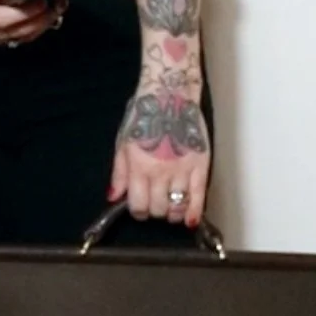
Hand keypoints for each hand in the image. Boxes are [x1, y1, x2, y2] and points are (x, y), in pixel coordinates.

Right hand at [0, 0, 62, 46]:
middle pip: (18, 31)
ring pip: (17, 37)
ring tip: (56, 11)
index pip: (9, 18)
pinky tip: (40, 21)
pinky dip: (28, 31)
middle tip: (60, 4)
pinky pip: (11, 38)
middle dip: (42, 20)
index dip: (29, 12)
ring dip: (39, 27)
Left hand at [108, 88, 210, 224]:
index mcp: (139, 167)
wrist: (170, 95)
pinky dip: (194, 211)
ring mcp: (182, 169)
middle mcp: (160, 172)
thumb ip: (119, 173)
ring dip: (172, 213)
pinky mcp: (200, 164)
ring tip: (171, 210)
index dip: (138, 211)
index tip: (140, 208)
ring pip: (177, 206)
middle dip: (154, 211)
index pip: (138, 205)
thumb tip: (114, 197)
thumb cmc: (145, 116)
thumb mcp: (123, 143)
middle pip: (158, 209)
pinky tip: (189, 220)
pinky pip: (198, 195)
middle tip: (155, 205)